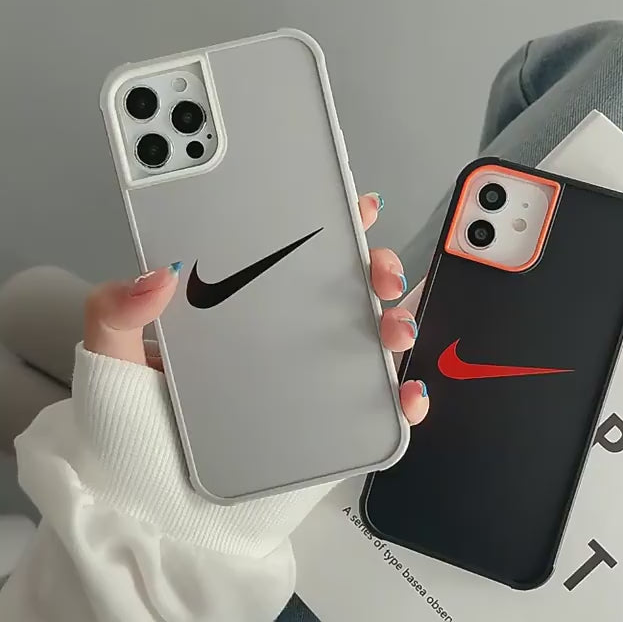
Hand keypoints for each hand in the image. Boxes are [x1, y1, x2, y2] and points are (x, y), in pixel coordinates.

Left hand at [83, 193, 428, 424]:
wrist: (161, 518)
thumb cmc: (134, 438)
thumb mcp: (113, 367)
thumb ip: (118, 315)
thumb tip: (157, 273)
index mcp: (238, 309)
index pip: (284, 250)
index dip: (323, 221)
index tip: (350, 206)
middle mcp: (282, 336)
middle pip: (341, 287)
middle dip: (374, 267)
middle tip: (380, 272)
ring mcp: (311, 378)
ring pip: (369, 337)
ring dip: (397, 323)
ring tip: (395, 331)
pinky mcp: (331, 422)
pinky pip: (378, 403)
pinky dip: (404, 394)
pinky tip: (406, 393)